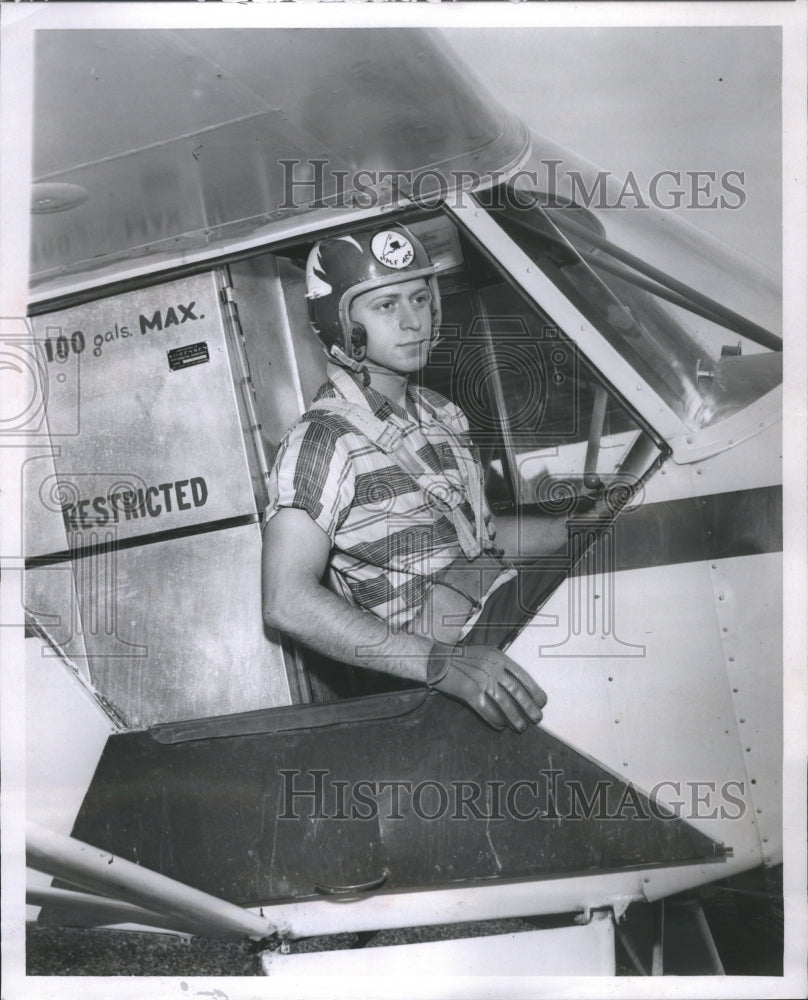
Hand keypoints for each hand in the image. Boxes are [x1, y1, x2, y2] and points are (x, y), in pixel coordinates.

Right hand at [427, 643, 546, 732]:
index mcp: (498, 657)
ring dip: (514, 718)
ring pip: (503, 703)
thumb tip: (518, 687)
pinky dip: (494, 719)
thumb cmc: (461, 659)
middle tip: (536, 719)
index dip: (534, 690)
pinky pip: (486, 709)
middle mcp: (491, 668)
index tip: (542, 702)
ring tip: (520, 727)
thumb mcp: (484, 655)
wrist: (436, 659)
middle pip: (516, 691)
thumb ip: (499, 666)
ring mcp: (480, 679)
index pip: (522, 675)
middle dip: (529, 707)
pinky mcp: (468, 691)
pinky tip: (499, 726)